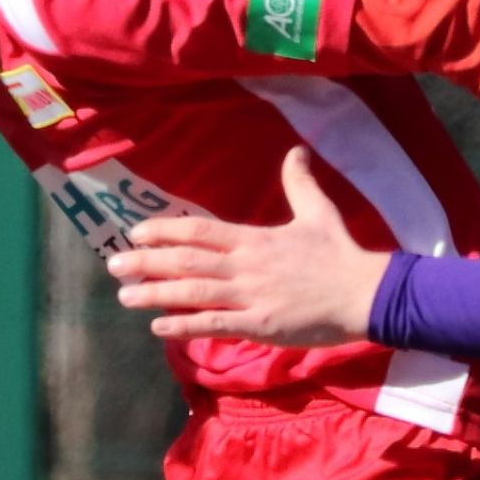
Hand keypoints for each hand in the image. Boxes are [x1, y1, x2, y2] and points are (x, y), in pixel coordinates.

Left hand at [107, 148, 387, 346]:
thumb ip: (300, 183)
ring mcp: (250, 296)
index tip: (135, 231)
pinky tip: (159, 328)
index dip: (164, 230)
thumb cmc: (341, 255)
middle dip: (146, 262)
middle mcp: (245, 265)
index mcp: (254, 238)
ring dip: (155, 294)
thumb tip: (297, 151)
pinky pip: (214, 325)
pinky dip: (184, 326)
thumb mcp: (318, 212)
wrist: (365, 293)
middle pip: (185, 261)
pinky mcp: (260, 325)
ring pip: (192, 292)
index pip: (199, 230)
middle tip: (114, 265)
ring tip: (125, 296)